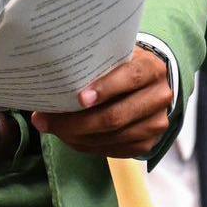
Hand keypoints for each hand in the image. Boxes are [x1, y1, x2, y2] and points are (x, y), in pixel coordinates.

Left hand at [30, 46, 171, 158]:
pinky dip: (89, 146)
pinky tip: (71, 138)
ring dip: (78, 137)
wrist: (151, 83)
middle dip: (77, 122)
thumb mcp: (115, 56)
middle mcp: (159, 97)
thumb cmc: (123, 66)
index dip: (105, 88)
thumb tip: (52, 83)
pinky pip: (115, 150)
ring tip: (53, 130)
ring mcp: (157, 123)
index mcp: (151, 68)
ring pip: (113, 137)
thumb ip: (93, 66)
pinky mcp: (149, 144)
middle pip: (117, 116)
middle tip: (46, 121)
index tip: (79, 99)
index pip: (130, 77)